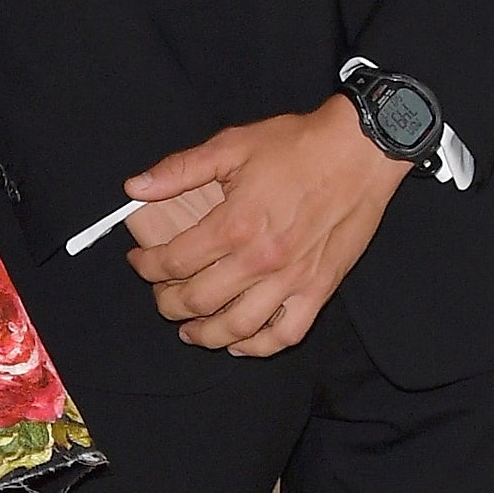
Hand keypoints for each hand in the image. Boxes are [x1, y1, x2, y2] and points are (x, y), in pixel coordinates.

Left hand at [122, 97, 405, 355]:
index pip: (173, 262)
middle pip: (198, 301)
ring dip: (205, 334)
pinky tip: (239, 342)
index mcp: (234, 224)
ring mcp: (292, 280)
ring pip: (237, 327)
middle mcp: (260, 260)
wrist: (359, 151)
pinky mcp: (320, 289)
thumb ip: (179, 169)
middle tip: (160, 295)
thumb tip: (134, 187)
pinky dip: (258, 346)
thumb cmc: (297, 145)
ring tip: (189, 329)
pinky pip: (286, 334)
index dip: (146, 266)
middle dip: (167, 303)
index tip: (139, 262)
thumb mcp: (232, 146)